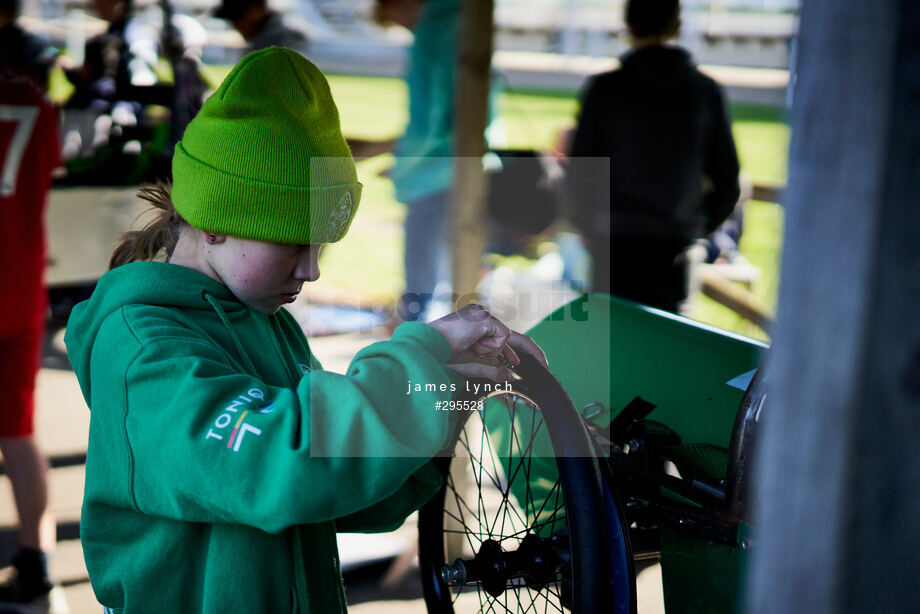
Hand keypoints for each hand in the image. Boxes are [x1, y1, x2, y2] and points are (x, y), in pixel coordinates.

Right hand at [428, 304, 547, 380]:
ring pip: (503, 341)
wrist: (429, 350)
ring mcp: (483, 315)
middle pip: (509, 338)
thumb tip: (511, 375)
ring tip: (467, 348)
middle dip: (518, 353)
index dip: (523, 349)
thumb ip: (493, 369)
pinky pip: (501, 339)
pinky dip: (488, 346)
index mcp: (476, 325)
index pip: (505, 336)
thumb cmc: (444, 358)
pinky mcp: (485, 319)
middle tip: (539, 364)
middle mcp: (481, 316)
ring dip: (487, 351)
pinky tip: (471, 343)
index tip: (540, 361)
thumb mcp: (473, 366)